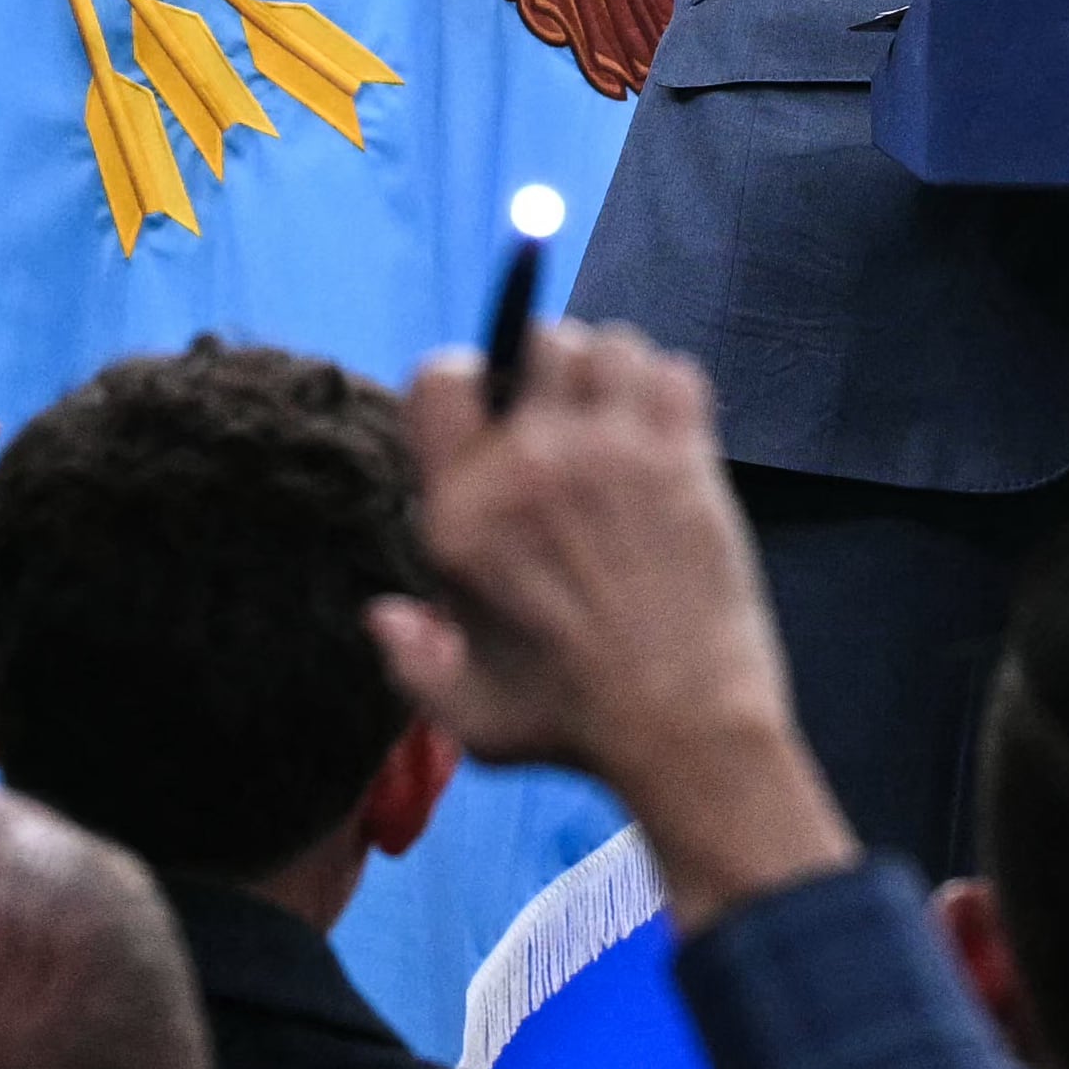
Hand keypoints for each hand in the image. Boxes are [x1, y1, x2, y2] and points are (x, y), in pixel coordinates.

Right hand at [373, 324, 853, 928]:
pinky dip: (669, 391)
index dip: (460, 376)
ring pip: (610, 343)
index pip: (437, 379)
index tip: (485, 407)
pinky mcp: (684, 460)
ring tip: (614, 420)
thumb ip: (411, 660)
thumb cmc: (573, 725)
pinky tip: (665, 435)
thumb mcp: (464, 711)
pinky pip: (675, 372)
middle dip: (543, 363)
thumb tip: (382, 615)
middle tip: (561, 412)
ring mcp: (614, 455)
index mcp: (463, 515)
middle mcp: (532, 467)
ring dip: (610, 372)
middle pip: (532, 338)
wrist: (685, 730)